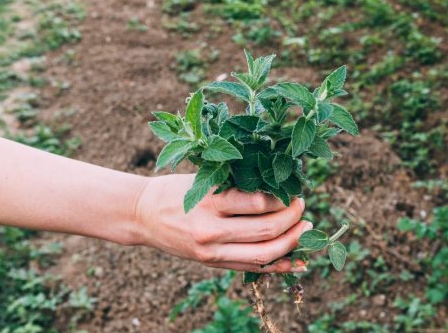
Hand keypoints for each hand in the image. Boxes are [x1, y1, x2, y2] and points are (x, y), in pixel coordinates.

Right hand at [135, 174, 310, 272]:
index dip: (282, 198)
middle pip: (265, 231)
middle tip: (302, 208)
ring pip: (263, 254)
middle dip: (292, 220)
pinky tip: (297, 262)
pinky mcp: (211, 264)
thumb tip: (277, 188)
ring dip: (291, 243)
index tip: (291, 191)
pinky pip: (251, 267)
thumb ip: (236, 186)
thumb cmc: (175, 190)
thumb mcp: (203, 180)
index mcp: (209, 201)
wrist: (142, 215)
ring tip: (305, 230)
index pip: (258, 203)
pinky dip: (278, 266)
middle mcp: (210, 230)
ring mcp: (211, 252)